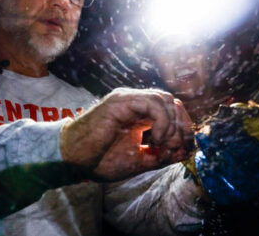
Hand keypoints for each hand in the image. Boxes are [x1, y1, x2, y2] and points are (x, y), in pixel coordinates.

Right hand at [60, 88, 194, 180]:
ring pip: (165, 99)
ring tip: (165, 145)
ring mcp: (127, 99)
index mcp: (138, 114)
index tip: (186, 148)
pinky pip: (152, 103)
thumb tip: (184, 152)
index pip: (171, 109)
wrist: (72, 159)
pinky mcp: (120, 102)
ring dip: (173, 124)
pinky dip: (163, 122)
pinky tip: (158, 139)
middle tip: (178, 147)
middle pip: (172, 102)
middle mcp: (134, 102)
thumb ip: (160, 155)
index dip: (183, 127)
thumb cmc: (99, 160)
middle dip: (182, 125)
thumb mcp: (138, 160)